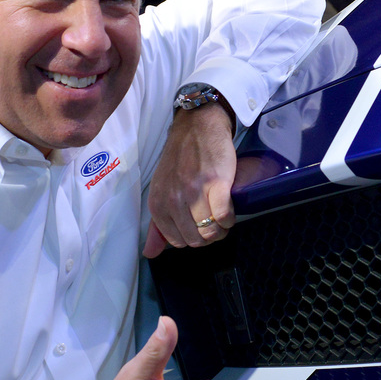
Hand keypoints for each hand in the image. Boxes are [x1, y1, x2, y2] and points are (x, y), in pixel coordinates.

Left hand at [145, 101, 235, 256]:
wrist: (198, 126)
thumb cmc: (181, 158)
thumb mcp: (162, 191)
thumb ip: (157, 225)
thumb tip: (151, 253)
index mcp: (158, 204)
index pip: (177, 242)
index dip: (193, 237)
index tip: (199, 225)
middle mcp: (173, 200)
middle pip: (196, 240)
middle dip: (208, 236)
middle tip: (214, 221)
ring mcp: (194, 191)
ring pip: (210, 231)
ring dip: (221, 229)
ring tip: (222, 215)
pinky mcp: (215, 184)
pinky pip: (224, 217)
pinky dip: (229, 219)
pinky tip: (229, 209)